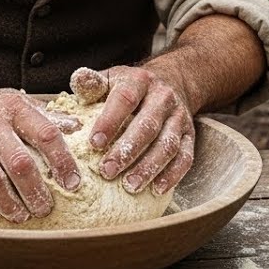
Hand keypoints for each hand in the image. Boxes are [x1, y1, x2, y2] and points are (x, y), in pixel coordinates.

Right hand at [0, 87, 81, 222]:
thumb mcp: (16, 101)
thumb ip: (45, 117)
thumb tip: (77, 128)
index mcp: (12, 107)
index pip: (45, 134)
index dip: (63, 161)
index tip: (73, 183)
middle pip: (19, 163)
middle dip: (36, 191)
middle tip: (45, 208)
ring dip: (10, 204)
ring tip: (22, 215)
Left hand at [86, 65, 195, 195]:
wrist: (172, 82)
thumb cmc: (129, 87)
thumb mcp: (111, 78)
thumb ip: (92, 83)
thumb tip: (78, 80)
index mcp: (140, 81)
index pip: (125, 99)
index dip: (110, 121)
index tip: (93, 144)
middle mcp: (163, 97)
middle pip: (148, 125)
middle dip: (127, 151)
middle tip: (107, 171)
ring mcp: (179, 117)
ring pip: (168, 144)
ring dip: (149, 167)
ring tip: (130, 186)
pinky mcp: (190, 135)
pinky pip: (185, 157)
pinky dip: (172, 175)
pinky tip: (156, 189)